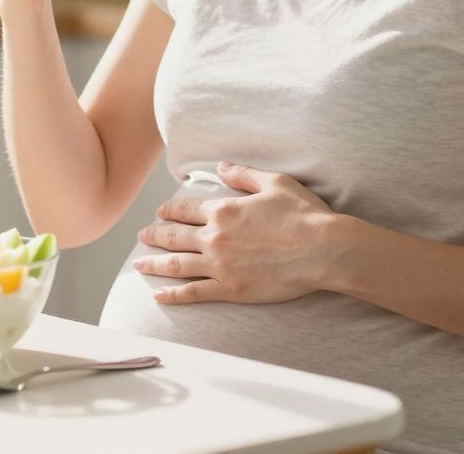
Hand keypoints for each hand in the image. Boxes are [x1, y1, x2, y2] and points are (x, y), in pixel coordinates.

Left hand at [133, 161, 341, 305]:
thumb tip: (221, 167)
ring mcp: (220, 265)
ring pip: (177, 265)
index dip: (169, 211)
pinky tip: (159, 296)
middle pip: (174, 237)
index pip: (185, 210)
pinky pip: (194, 293)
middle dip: (154, 236)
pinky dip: (173, 295)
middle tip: (141, 238)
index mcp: (223, 210)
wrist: (324, 250)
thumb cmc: (303, 214)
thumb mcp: (274, 183)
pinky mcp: (231, 289)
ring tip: (139, 266)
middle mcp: (215, 238)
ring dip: (155, 264)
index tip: (160, 212)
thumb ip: (243, 174)